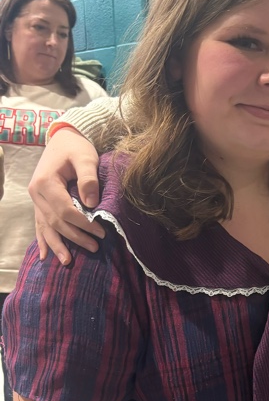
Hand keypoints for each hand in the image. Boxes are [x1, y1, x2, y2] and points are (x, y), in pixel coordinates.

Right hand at [29, 129, 104, 262]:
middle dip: (75, 236)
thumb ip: (88, 178)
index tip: (101, 232)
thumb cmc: (76, 147)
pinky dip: (43, 240)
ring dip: (57, 245)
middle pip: (56, 221)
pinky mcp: (39, 202)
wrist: (63, 138)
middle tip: (95, 247)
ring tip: (68, 262)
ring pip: (45, 226)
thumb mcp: (85, 158)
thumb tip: (92, 204)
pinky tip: (45, 256)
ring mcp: (35, 199)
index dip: (83, 223)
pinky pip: (39, 224)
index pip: (65, 210)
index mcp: (46, 182)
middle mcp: (36, 193)